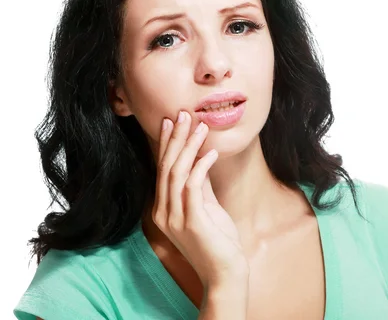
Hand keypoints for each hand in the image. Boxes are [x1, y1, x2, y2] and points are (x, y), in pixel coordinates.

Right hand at [152, 110, 248, 289]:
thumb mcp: (207, 208)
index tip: (171, 121)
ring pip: (177, 173)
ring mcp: (175, 219)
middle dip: (175, 138)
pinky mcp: (192, 222)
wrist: (225, 274)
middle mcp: (163, 212)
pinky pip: (193, 187)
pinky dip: (201, 167)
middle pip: (166, 167)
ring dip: (189, 147)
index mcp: (163, 209)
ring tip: (201, 126)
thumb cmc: (218, 242)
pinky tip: (211, 153)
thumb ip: (201, 186)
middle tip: (184, 114)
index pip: (162, 169)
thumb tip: (201, 158)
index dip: (166, 144)